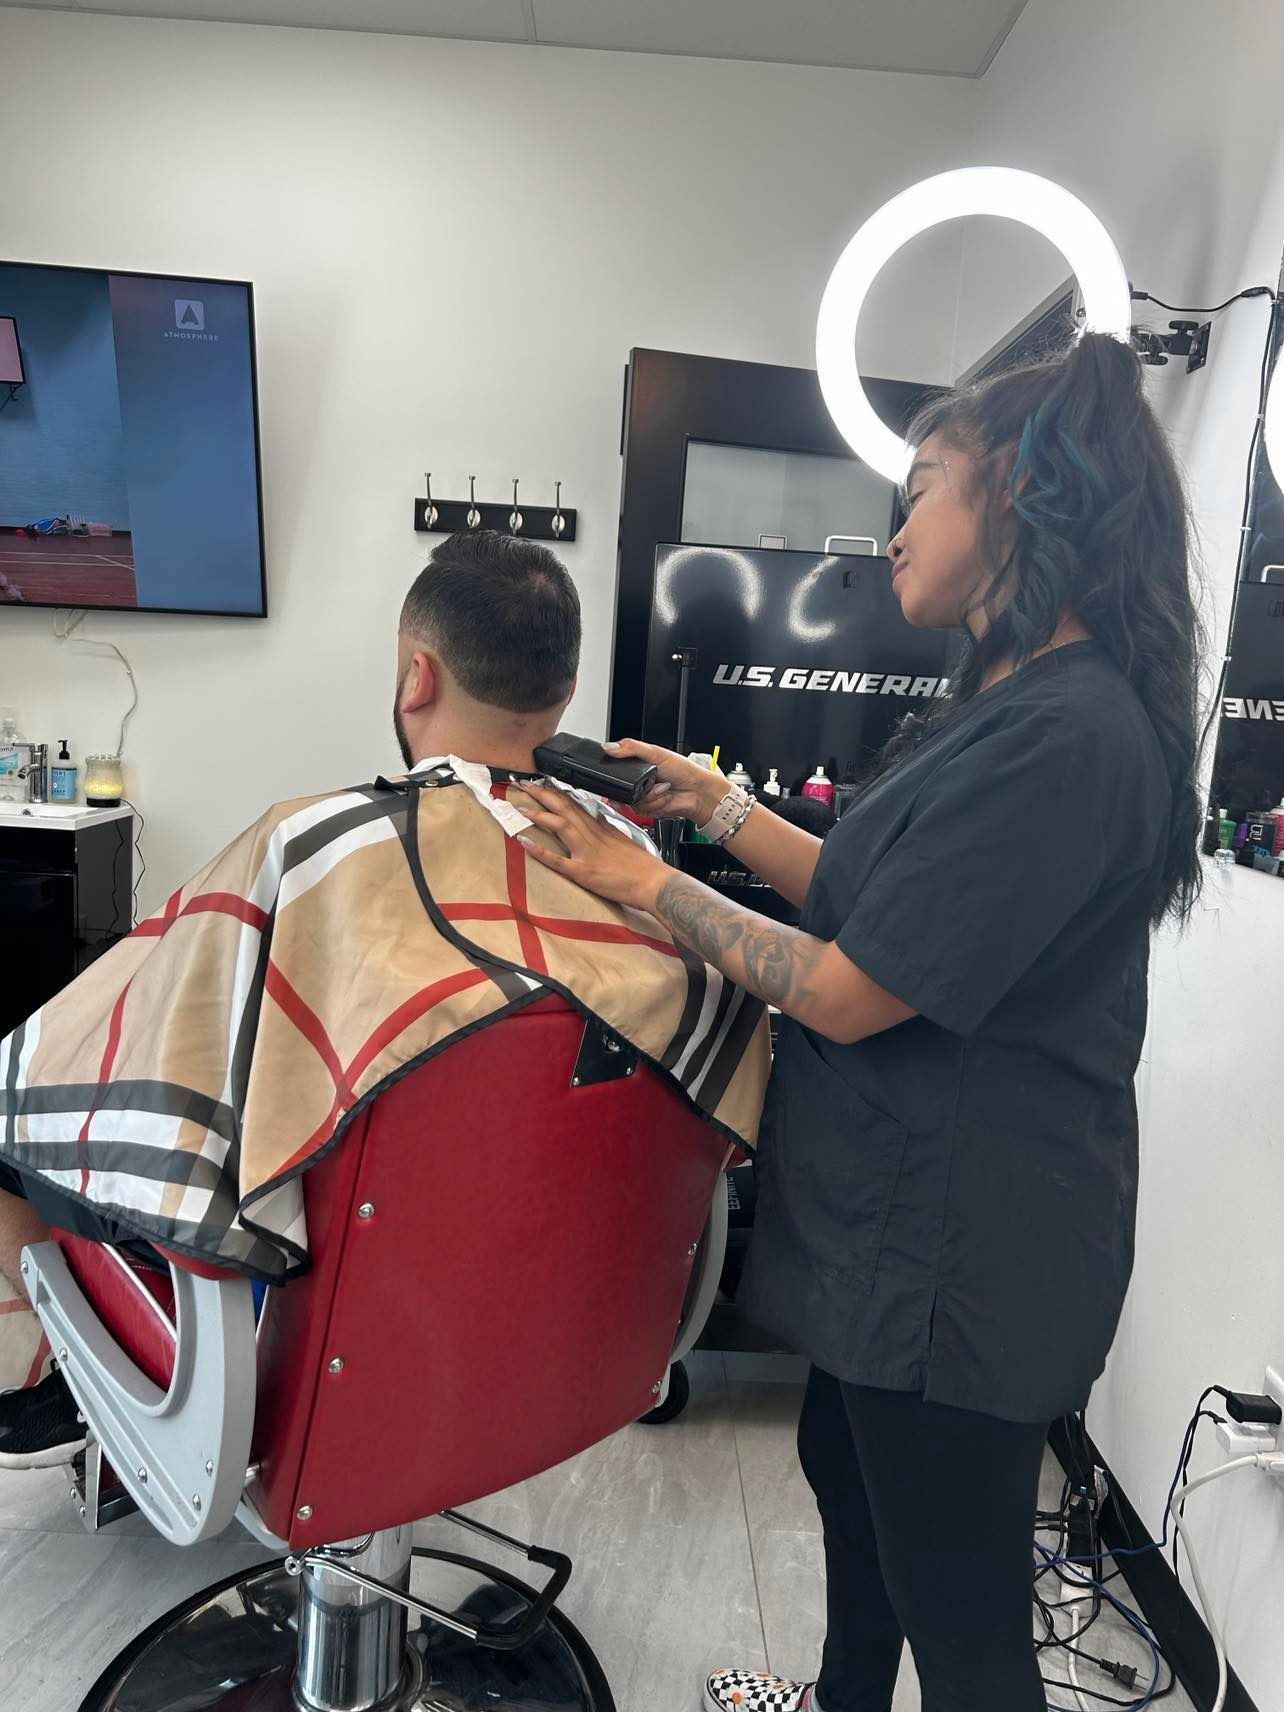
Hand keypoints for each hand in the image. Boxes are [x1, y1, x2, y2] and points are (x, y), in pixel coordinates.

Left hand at [517, 784, 667, 912]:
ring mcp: (587, 853)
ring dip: (539, 814)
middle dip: (542, 794)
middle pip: (564, 808)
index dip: (556, 792)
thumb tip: (598, 818)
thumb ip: (608, 829)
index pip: (575, 804)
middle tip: (523, 784)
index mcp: (601, 828)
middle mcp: (592, 836)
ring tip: (520, 807)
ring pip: (560, 825)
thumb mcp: (624, 839)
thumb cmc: (643, 866)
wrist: (655, 883)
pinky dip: (540, 851)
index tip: (541, 782)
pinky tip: (525, 842)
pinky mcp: (584, 872)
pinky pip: (558, 860)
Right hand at [603, 738, 724, 824]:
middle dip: (636, 786)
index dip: (616, 771)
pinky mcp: (647, 809)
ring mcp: (642, 796)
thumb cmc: (684, 771)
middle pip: (621, 787)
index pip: (617, 767)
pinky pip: (640, 809)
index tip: (624, 771)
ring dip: (649, 795)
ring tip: (662, 788)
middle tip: (651, 780)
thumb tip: (609, 747)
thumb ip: (631, 748)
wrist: (697, 793)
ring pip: (630, 800)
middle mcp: (638, 781)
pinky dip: (654, 803)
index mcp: (639, 765)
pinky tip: (664, 797)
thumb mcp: (656, 753)